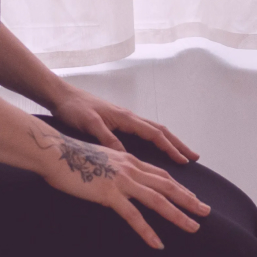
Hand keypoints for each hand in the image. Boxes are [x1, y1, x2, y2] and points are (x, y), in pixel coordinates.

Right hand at [30, 125, 209, 248]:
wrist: (54, 152)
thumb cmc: (71, 157)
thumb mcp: (100, 159)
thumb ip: (114, 170)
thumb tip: (119, 180)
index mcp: (129, 160)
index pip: (161, 175)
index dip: (179, 187)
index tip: (193, 198)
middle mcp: (131, 169)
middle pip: (167, 186)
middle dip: (189, 200)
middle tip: (206, 213)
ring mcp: (121, 181)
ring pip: (157, 200)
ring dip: (178, 215)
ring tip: (193, 228)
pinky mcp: (109, 194)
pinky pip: (133, 216)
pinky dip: (147, 231)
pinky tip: (158, 244)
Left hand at [49, 85, 199, 163]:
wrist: (62, 96)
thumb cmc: (74, 109)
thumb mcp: (89, 125)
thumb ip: (106, 138)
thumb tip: (124, 155)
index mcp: (126, 118)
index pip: (155, 133)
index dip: (170, 148)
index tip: (184, 160)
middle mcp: (129, 118)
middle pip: (160, 131)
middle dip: (178, 144)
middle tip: (194, 158)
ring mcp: (124, 120)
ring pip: (153, 131)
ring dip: (169, 142)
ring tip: (181, 155)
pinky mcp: (117, 123)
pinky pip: (143, 133)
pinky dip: (155, 141)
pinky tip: (155, 150)